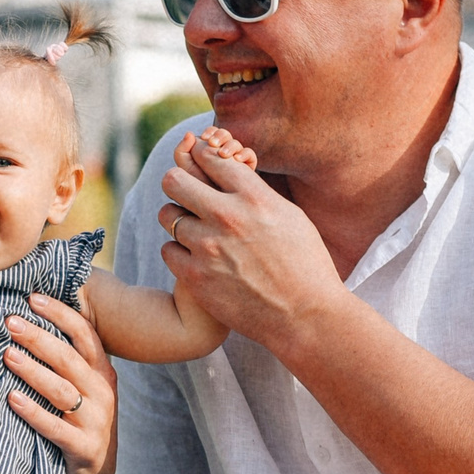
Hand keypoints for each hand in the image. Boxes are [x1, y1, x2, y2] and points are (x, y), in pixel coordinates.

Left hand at [4, 292, 117, 473]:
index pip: (84, 334)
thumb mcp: (83, 386)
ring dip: (32, 370)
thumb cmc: (81, 418)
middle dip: (38, 337)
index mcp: (102, 371)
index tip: (31, 298)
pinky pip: (55, 427)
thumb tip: (30, 318)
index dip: (60, 314)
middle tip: (9, 322)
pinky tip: (11, 398)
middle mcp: (102, 392)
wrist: (98, 472)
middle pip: (68, 358)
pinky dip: (33, 412)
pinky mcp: (83, 448)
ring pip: (61, 390)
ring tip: (7, 355)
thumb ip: (67, 358)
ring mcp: (95, 421)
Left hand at [157, 128, 345, 348]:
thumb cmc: (305, 265)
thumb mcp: (290, 216)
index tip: (199, 163)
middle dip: (178, 184)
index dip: (201, 156)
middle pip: (174, 180)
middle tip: (186, 196)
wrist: (304, 316)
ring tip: (196, 232)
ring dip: (178, 221)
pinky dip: (178, 252)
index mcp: (254, 197)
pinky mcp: (194, 276)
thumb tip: (233, 172)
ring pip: (167, 216)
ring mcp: (207, 247)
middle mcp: (227, 216)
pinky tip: (196, 258)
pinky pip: (167, 250)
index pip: (210, 158)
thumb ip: (256, 193)